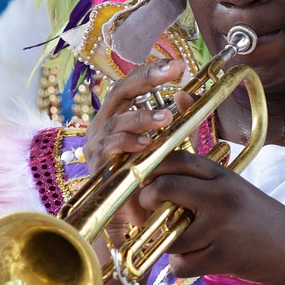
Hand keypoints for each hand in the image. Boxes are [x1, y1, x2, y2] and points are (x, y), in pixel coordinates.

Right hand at [82, 59, 192, 242]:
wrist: (134, 219)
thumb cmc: (150, 179)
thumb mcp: (172, 146)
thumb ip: (181, 122)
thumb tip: (188, 93)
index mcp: (119, 115)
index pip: (132, 86)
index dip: (151, 72)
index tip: (177, 65)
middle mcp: (104, 125)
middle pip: (119, 92)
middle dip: (145, 80)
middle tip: (170, 73)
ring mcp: (97, 145)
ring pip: (116, 120)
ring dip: (142, 117)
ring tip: (166, 117)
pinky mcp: (96, 167)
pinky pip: (110, 148)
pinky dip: (129, 143)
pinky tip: (148, 144)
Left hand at [137, 150, 284, 284]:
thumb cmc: (259, 220)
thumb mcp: (234, 189)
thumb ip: (201, 181)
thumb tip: (160, 163)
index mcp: (223, 176)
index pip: (177, 159)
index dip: (152, 169)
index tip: (146, 182)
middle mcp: (221, 196)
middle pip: (163, 189)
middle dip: (146, 202)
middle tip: (150, 212)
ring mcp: (221, 226)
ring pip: (168, 236)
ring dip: (168, 244)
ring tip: (186, 244)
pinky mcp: (222, 256)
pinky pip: (180, 264)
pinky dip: (181, 267)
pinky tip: (197, 260)